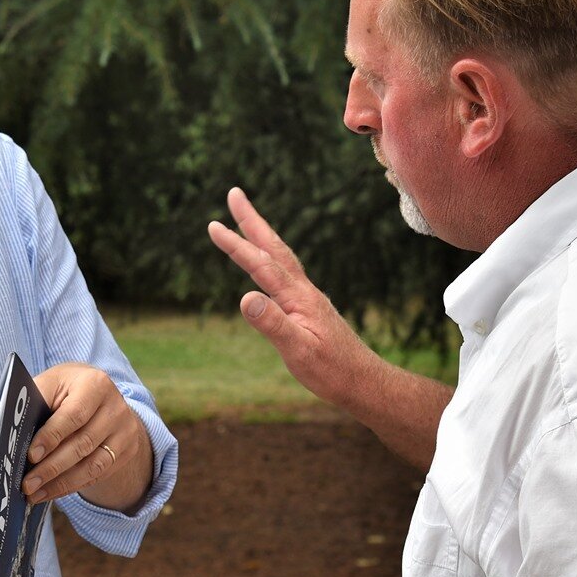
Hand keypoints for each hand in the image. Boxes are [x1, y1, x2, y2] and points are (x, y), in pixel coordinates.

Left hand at [23, 363, 151, 510]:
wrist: (99, 396)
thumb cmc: (66, 390)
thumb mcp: (51, 383)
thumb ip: (35, 402)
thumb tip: (13, 433)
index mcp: (95, 384)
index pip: (73, 415)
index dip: (52, 437)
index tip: (31, 456)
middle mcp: (116, 408)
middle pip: (83, 444)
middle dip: (52, 468)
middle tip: (28, 484)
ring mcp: (125, 431)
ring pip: (93, 465)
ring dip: (61, 484)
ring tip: (35, 494)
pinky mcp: (126, 451)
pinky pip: (98, 475)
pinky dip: (72, 486)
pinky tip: (51, 492)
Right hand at [207, 188, 376, 407]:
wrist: (364, 382)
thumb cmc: (332, 371)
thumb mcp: (298, 351)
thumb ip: (273, 324)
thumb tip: (245, 297)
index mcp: (299, 297)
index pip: (261, 266)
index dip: (237, 245)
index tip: (213, 226)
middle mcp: (304, 290)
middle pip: (274, 248)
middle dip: (252, 221)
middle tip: (234, 194)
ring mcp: (309, 297)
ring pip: (281, 258)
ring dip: (262, 236)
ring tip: (247, 219)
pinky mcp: (311, 307)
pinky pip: (286, 273)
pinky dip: (272, 258)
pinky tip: (269, 265)